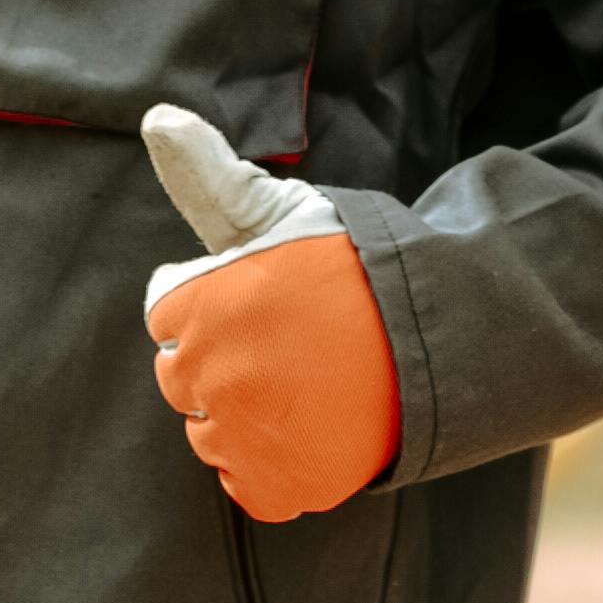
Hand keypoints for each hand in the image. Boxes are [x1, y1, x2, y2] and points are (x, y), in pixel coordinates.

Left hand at [138, 100, 400, 521]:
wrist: (445, 330)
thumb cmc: (357, 263)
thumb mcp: (283, 211)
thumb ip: (209, 178)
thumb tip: (157, 117)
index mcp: (196, 305)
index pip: (165, 314)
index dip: (217, 299)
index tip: (270, 294)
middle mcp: (209, 375)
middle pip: (181, 376)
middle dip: (226, 356)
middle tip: (295, 338)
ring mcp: (241, 437)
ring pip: (209, 432)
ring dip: (246, 412)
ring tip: (309, 380)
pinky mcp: (277, 485)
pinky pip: (242, 482)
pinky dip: (270, 466)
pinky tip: (312, 427)